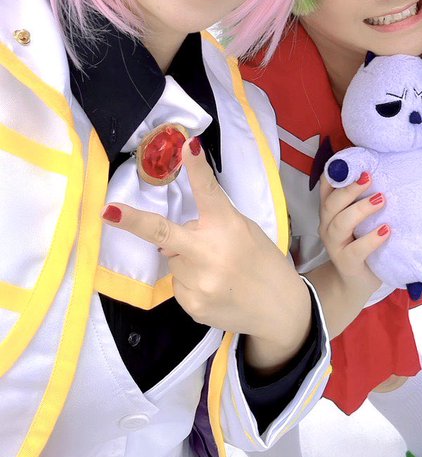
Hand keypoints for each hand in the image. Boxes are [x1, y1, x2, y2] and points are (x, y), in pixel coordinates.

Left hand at [103, 138, 310, 371]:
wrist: (279, 310)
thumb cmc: (262, 262)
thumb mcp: (245, 232)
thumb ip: (212, 225)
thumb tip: (172, 235)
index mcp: (229, 226)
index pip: (209, 192)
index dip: (197, 168)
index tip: (187, 146)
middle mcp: (211, 252)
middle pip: (163, 233)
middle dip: (133, 221)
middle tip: (108, 212)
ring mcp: (200, 282)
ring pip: (171, 259)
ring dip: (185, 259)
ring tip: (216, 270)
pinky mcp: (192, 304)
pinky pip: (177, 283)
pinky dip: (190, 281)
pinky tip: (214, 287)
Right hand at [302, 172, 386, 339]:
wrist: (355, 282)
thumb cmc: (361, 242)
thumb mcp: (359, 219)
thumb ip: (363, 199)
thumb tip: (381, 170)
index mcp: (330, 211)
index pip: (326, 187)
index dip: (336, 174)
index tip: (354, 163)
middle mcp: (328, 226)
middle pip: (331, 204)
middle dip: (349, 189)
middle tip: (370, 177)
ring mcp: (335, 246)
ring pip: (341, 224)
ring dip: (361, 210)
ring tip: (381, 200)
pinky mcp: (347, 263)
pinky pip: (356, 250)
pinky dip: (371, 239)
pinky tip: (386, 230)